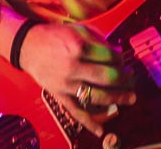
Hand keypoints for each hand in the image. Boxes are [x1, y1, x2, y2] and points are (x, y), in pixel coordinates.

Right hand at [19, 23, 135, 136]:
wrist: (29, 46)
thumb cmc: (56, 36)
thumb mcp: (79, 30)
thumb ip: (100, 40)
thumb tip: (118, 52)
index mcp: (79, 47)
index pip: (110, 57)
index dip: (121, 59)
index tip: (124, 60)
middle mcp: (73, 67)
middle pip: (108, 78)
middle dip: (125, 79)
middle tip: (132, 78)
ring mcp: (66, 84)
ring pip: (97, 96)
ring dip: (117, 98)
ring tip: (130, 98)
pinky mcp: (59, 95)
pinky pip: (76, 112)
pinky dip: (88, 123)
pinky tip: (100, 130)